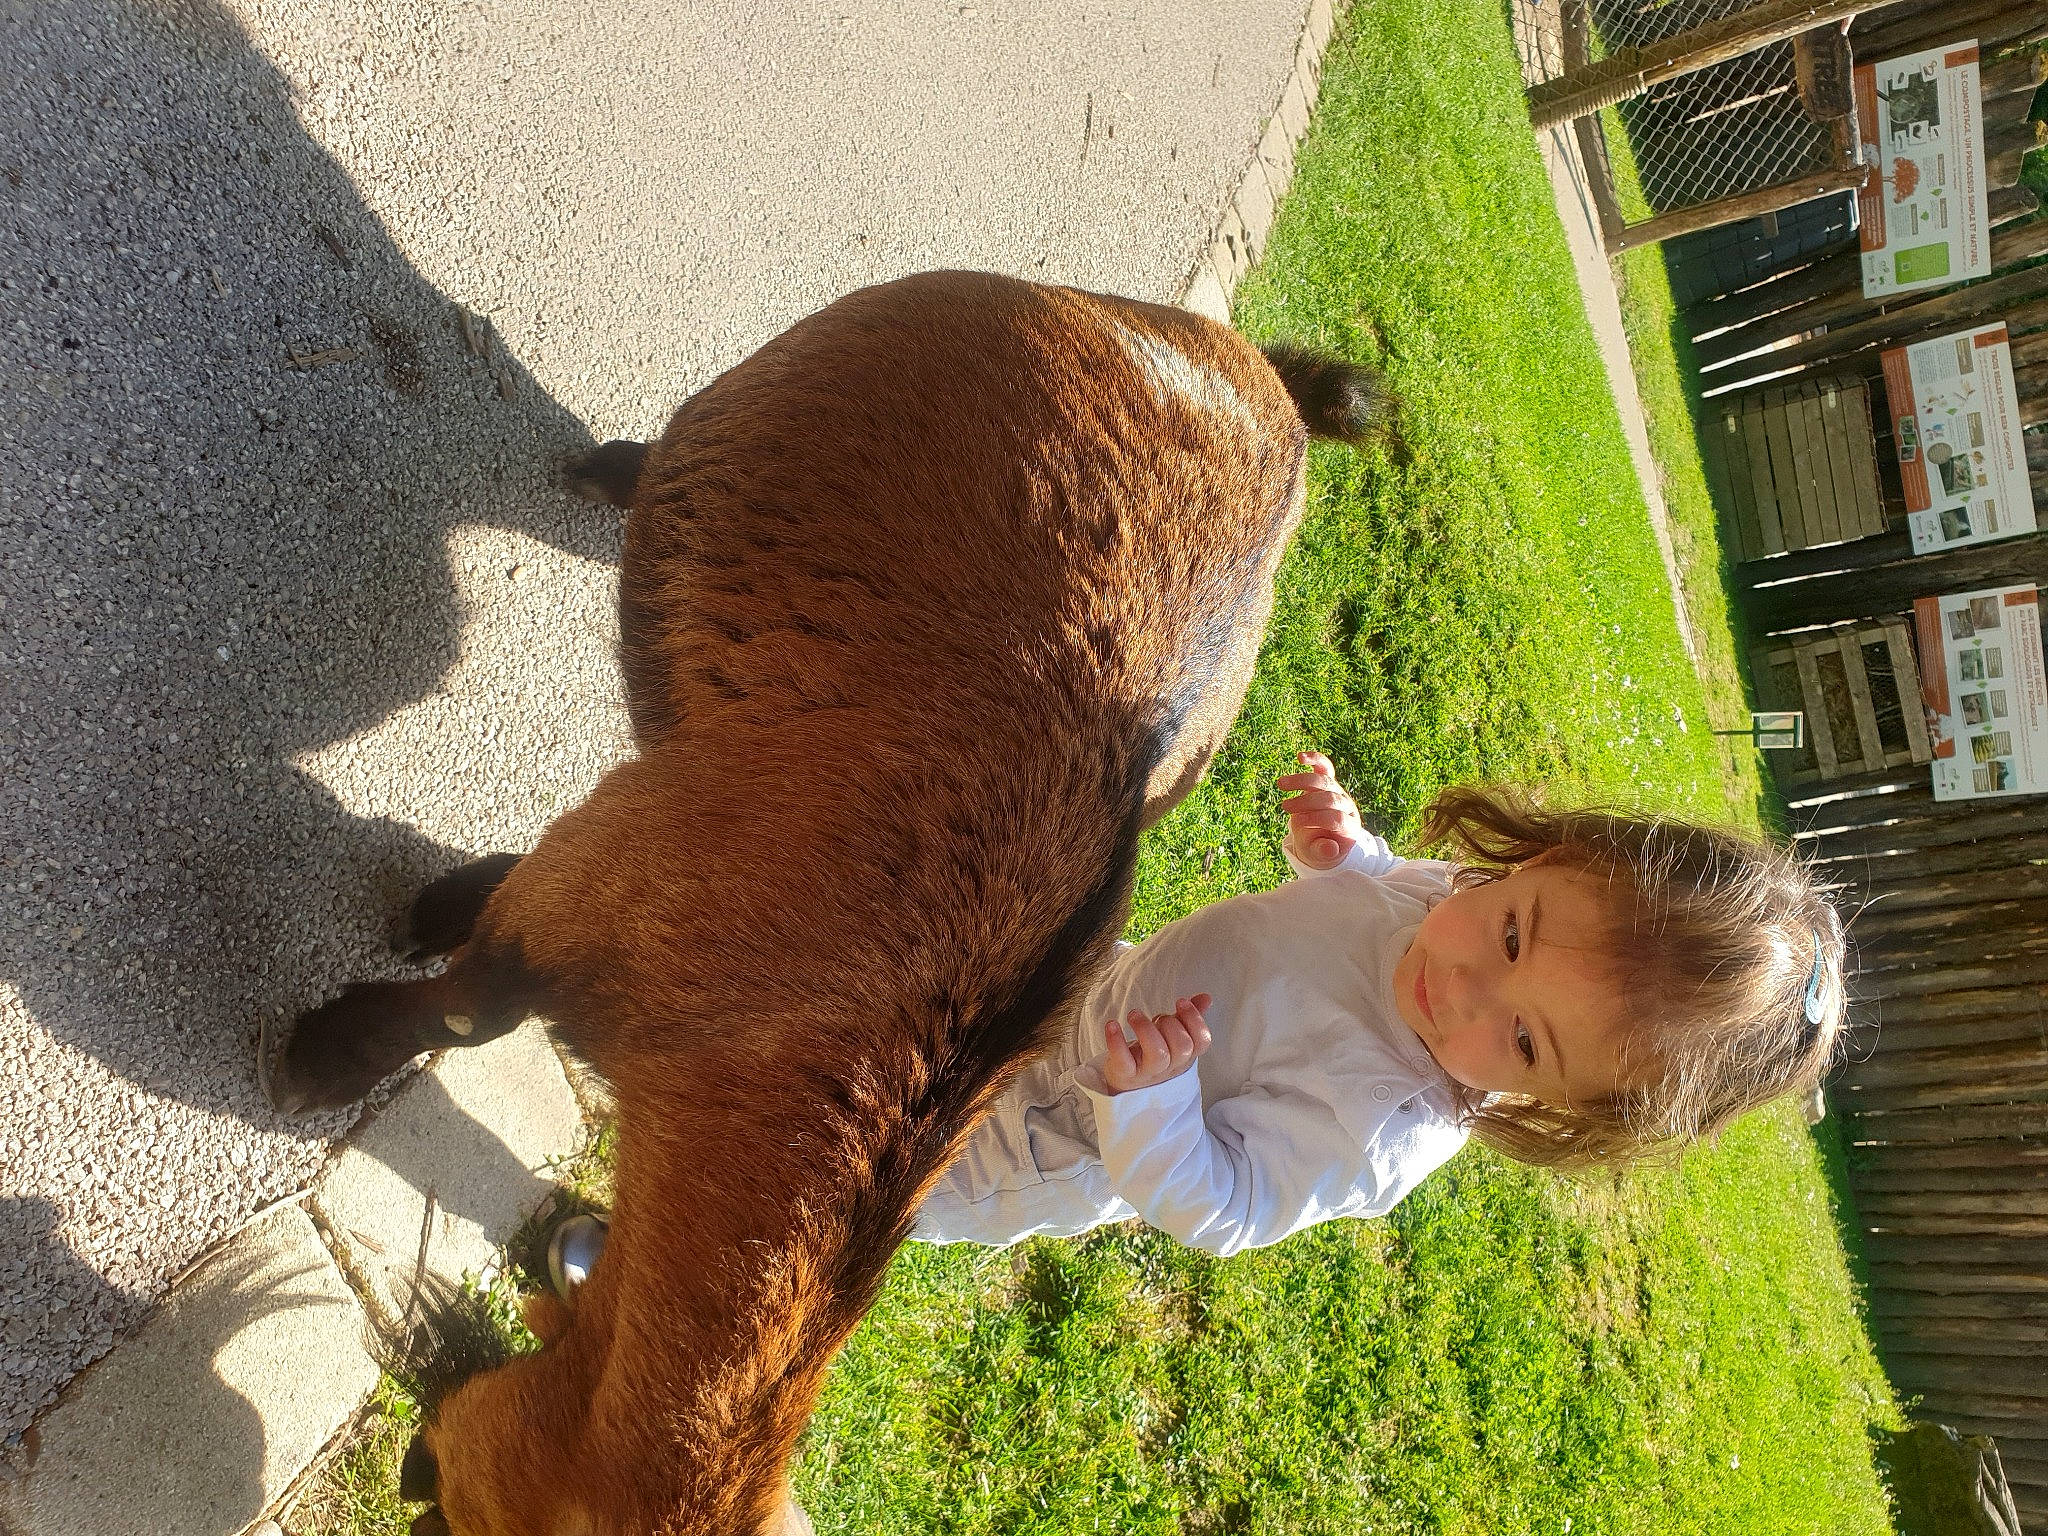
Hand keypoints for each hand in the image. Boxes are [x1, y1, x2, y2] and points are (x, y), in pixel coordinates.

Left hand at [1101, 994, 1212, 1093]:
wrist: (1127, 1082)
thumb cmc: (1153, 1053)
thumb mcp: (1172, 1035)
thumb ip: (1187, 1017)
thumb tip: (1206, 998)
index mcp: (1185, 1055)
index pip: (1202, 1042)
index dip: (1195, 1020)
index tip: (1181, 1001)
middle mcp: (1170, 1066)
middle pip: (1182, 1047)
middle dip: (1171, 1025)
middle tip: (1157, 1017)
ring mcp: (1148, 1072)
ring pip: (1157, 1055)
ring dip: (1146, 1029)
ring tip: (1134, 1014)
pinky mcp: (1125, 1074)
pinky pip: (1123, 1060)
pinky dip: (1116, 1041)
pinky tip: (1112, 1024)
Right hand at [1277, 750, 1364, 869]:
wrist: (1324, 834)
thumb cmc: (1321, 846)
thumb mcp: (1321, 855)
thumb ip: (1324, 852)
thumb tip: (1330, 849)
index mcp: (1349, 825)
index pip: (1336, 818)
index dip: (1316, 819)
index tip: (1296, 823)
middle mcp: (1346, 805)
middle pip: (1330, 798)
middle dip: (1307, 801)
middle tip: (1286, 807)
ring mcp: (1338, 791)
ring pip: (1324, 780)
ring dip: (1302, 780)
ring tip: (1281, 784)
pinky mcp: (1328, 781)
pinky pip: (1324, 767)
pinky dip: (1315, 759)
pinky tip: (1300, 757)